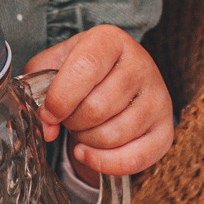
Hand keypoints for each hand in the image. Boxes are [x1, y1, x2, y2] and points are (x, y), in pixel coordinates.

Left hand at [24, 26, 173, 180]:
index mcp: (110, 41)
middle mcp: (141, 65)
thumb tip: (48, 126)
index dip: (60, 97)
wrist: (119, 78)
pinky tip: (87, 152)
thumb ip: (38, 86)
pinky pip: (133, 159)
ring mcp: (157, 98)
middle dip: (72, 122)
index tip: (48, 112)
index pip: (85, 68)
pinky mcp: (165, 129)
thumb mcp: (56, 62)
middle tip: (69, 117)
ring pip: (111, 135)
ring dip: (85, 140)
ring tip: (83, 127)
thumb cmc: (83, 71)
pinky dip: (102, 163)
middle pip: (96, 108)